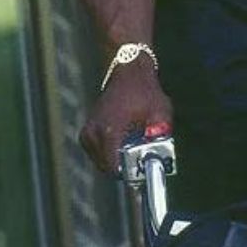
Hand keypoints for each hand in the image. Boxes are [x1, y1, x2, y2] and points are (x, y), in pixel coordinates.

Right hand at [80, 59, 172, 173]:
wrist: (128, 72)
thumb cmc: (145, 91)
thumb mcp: (161, 113)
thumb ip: (160, 137)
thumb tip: (158, 159)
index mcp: (109, 130)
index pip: (113, 167)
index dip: (129, 174)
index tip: (141, 171)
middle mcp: (93, 133)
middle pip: (108, 167)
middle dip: (125, 168)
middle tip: (141, 159)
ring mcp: (87, 133)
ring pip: (102, 162)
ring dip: (118, 160)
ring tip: (133, 147)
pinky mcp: (86, 133)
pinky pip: (98, 154)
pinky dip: (111, 153)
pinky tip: (125, 142)